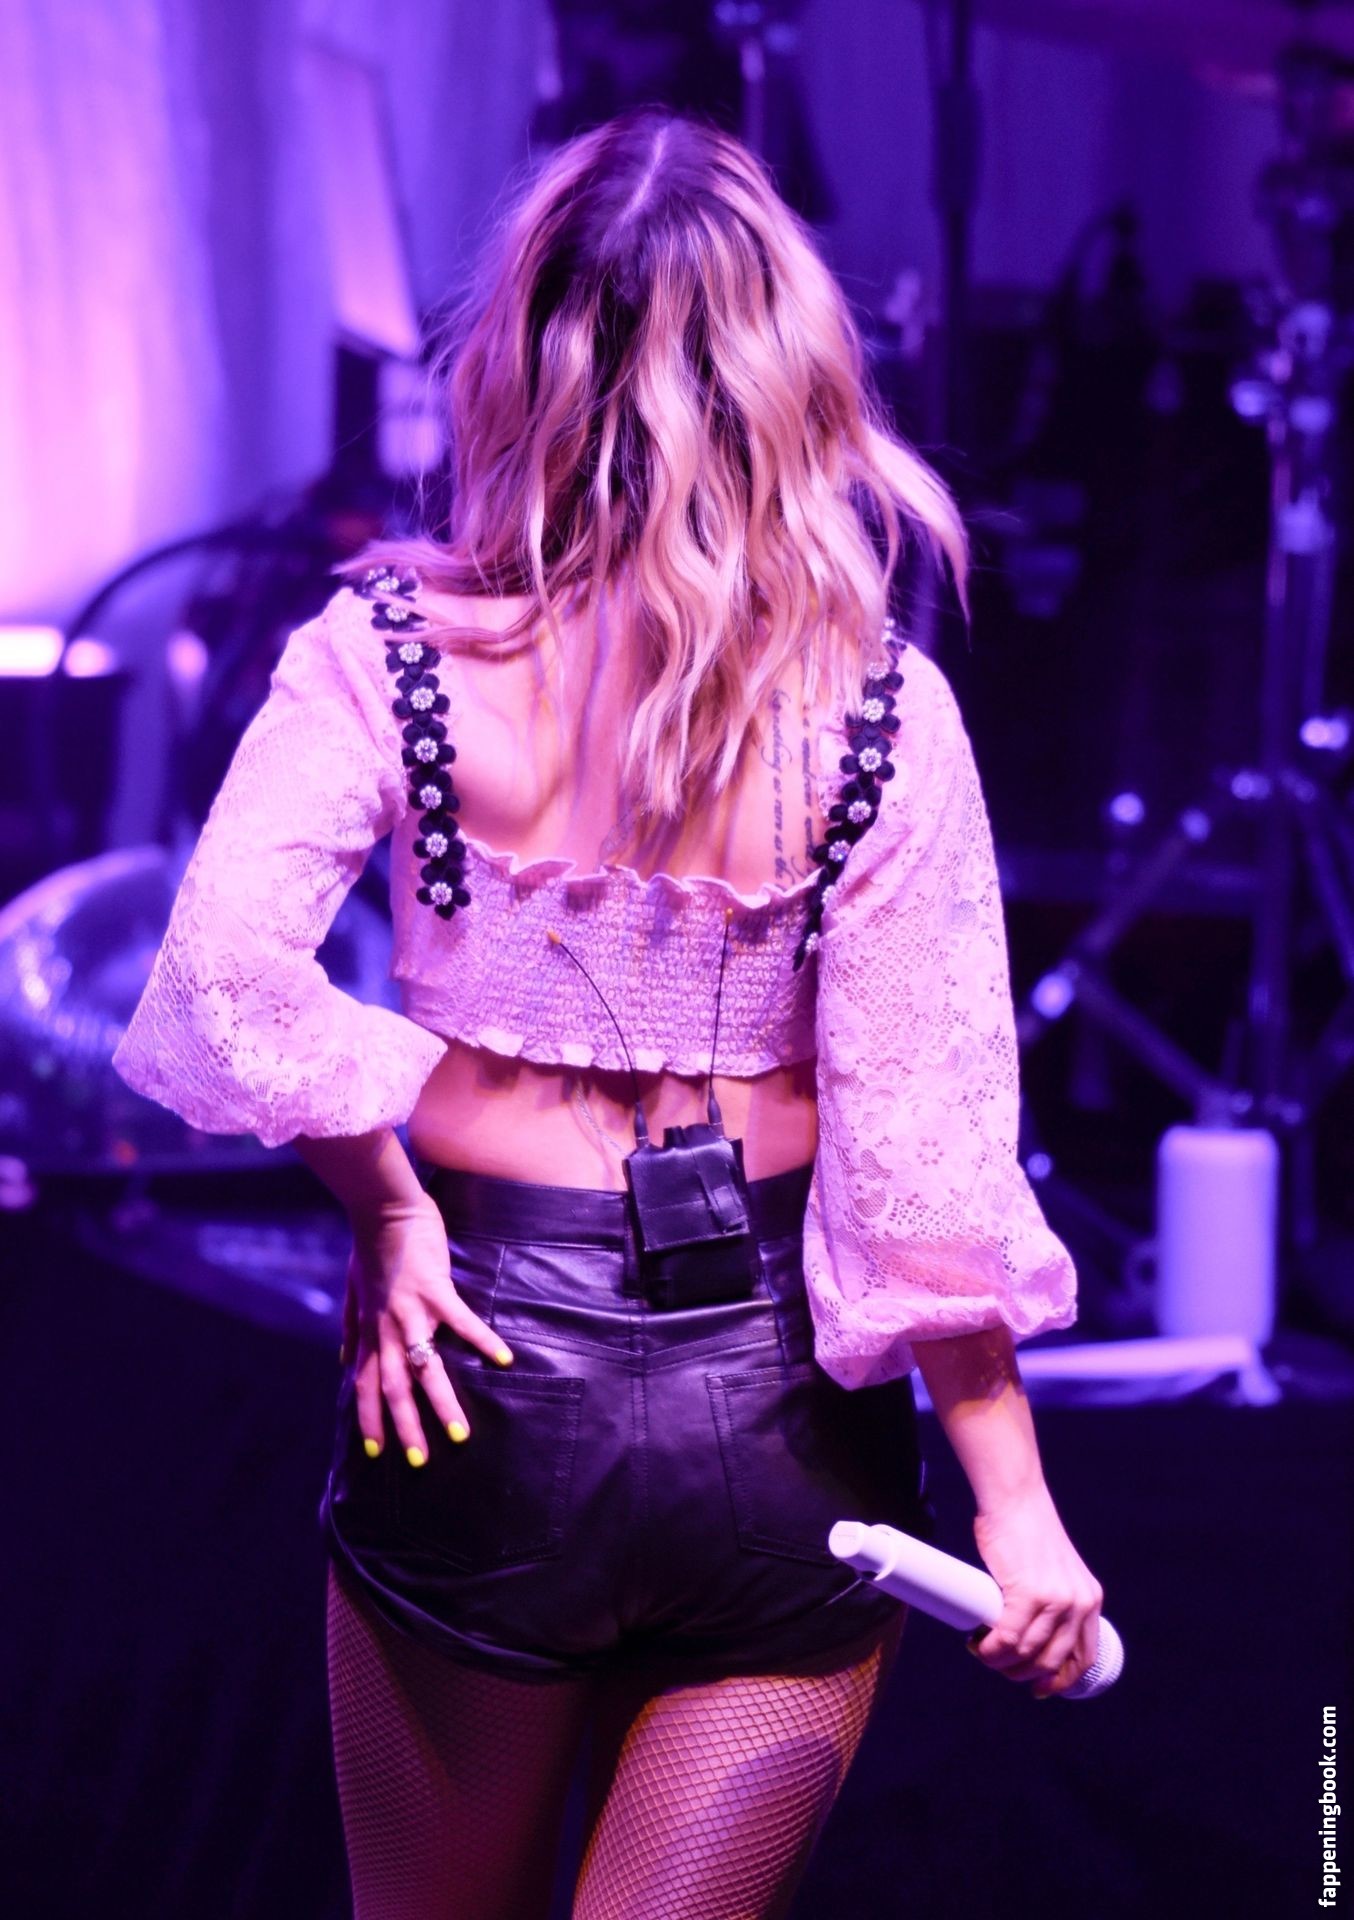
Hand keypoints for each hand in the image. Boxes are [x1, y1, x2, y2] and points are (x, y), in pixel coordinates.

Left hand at [340, 1192, 512, 1462]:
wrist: (382, 1209)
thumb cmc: (370, 1248)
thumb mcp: (353, 1290)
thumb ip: (349, 1327)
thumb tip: (343, 1359)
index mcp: (369, 1331)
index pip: (364, 1384)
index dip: (368, 1418)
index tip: (376, 1451)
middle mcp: (385, 1329)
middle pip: (393, 1388)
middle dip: (405, 1426)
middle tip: (420, 1461)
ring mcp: (410, 1311)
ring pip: (423, 1367)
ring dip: (440, 1403)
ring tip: (459, 1433)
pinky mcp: (435, 1290)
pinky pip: (461, 1322)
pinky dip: (482, 1342)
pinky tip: (504, 1360)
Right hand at [968, 1485, 1104, 1699]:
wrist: (1015, 1499)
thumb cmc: (1025, 1530)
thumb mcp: (1055, 1569)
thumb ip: (1052, 1598)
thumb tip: (1027, 1634)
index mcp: (1089, 1599)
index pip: (1084, 1656)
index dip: (1061, 1680)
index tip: (1040, 1688)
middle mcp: (1078, 1603)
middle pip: (1051, 1660)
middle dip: (1022, 1673)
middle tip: (999, 1665)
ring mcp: (1055, 1600)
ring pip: (1027, 1653)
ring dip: (1002, 1663)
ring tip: (984, 1653)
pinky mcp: (1028, 1593)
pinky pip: (1009, 1638)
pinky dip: (992, 1650)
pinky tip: (980, 1647)